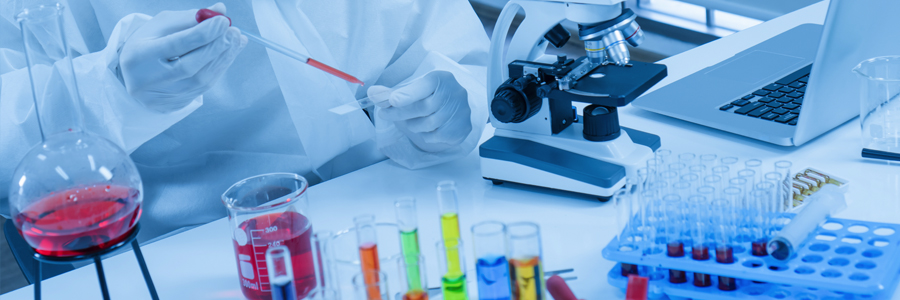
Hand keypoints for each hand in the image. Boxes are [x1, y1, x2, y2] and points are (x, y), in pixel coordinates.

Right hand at [119, 3, 246, 112]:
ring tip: (236, 40)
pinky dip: (219, 68)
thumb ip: (190, 18)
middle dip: (216, 47)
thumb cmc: (149, 44)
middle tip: (234, 32)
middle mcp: (149, 80)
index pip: (175, 44)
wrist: (134, 76)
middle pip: (189, 66)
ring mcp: (162, 96)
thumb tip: (220, 10)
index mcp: (139, 56)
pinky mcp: (175, 105)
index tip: (223, 20)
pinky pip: (203, 87)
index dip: (202, 33)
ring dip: (223, 58)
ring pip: (200, 80)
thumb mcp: (161, 26)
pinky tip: (229, 54)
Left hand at [370, 71, 472, 152]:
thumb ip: (391, 92)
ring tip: (410, 122)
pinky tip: (424, 129)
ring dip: (413, 125)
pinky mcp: (462, 128)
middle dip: (400, 113)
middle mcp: (454, 92)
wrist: (455, 107)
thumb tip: (372, 93)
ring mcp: (461, 111)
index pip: (424, 86)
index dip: (408, 94)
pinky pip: (436, 136)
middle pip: (422, 108)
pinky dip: (425, 135)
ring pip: (428, 124)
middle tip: (385, 114)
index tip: (393, 101)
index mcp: (441, 78)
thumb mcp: (412, 90)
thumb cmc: (429, 96)